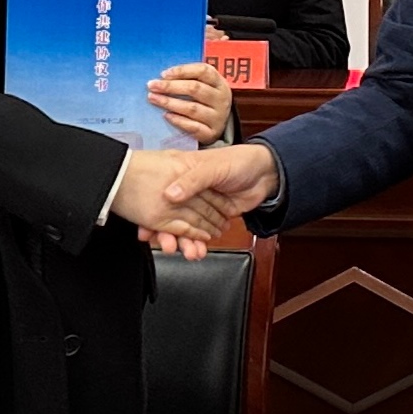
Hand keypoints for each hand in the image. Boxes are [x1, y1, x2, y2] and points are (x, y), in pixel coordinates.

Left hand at [147, 62, 231, 144]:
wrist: (219, 124)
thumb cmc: (205, 100)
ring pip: (192, 108)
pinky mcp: (212, 133)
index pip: (203, 71)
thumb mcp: (204, 85)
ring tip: (153, 98)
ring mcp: (218, 117)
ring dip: (170, 102)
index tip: (163, 74)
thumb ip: (187, 79)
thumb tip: (161, 78)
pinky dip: (178, 120)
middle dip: (170, 86)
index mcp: (219, 83)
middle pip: (195, 88)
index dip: (182, 70)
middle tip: (152, 86)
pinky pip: (193, 127)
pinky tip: (166, 115)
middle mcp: (221, 99)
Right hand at [154, 142, 280, 242]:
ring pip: (187, 228)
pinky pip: (202, 232)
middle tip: (168, 247)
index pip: (161, 198)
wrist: (266, 173)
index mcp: (183, 175)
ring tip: (188, 253)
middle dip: (169, 235)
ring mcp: (202, 205)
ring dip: (186, 242)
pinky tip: (198, 251)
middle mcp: (189, 191)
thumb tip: (170, 195)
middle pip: (172, 216)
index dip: (153, 215)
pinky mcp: (215, 217)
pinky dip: (200, 242)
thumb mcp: (212, 167)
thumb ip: (192, 181)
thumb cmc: (239, 160)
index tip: (146, 232)